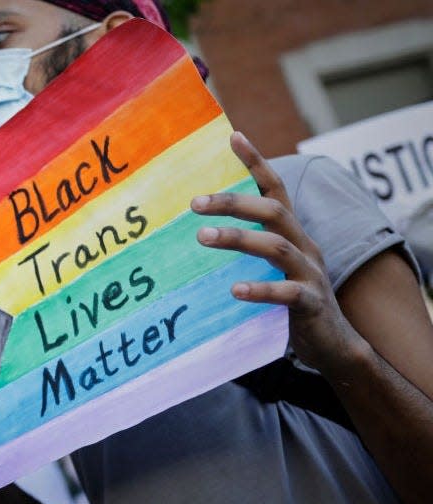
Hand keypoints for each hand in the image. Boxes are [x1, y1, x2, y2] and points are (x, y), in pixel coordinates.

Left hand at [191, 132, 364, 374]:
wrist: (332, 343)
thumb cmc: (289, 299)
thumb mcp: (269, 266)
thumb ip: (245, 245)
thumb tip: (194, 230)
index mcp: (291, 232)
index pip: (275, 188)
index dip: (256, 162)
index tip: (233, 136)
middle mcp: (303, 245)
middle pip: (272, 211)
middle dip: (234, 202)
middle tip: (194, 203)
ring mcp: (310, 273)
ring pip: (277, 246)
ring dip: (239, 239)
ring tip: (203, 237)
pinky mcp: (311, 304)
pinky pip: (287, 292)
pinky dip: (261, 290)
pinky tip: (235, 290)